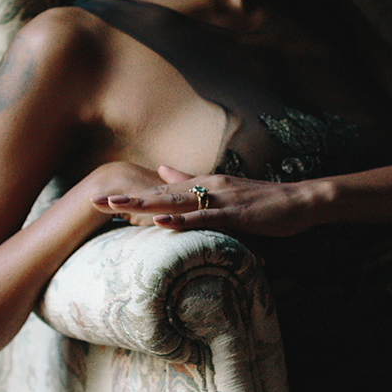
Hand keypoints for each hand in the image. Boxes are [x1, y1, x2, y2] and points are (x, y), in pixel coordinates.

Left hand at [100, 163, 324, 238]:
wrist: (299, 201)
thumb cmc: (263, 201)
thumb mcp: (223, 190)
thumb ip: (192, 180)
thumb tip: (161, 170)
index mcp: (202, 184)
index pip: (160, 190)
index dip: (130, 194)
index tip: (100, 197)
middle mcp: (206, 186)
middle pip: (159, 193)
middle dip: (126, 199)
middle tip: (92, 200)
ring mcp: (220, 198)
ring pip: (175, 202)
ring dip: (144, 206)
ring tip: (115, 208)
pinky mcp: (234, 212)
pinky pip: (203, 217)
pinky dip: (181, 219)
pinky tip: (161, 222)